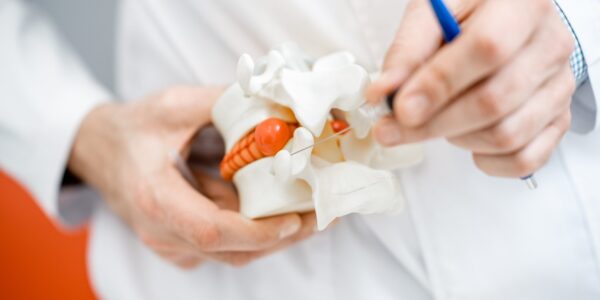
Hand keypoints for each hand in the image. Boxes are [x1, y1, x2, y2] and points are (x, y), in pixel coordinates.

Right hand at [68, 86, 315, 268]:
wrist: (100, 150)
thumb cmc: (132, 129)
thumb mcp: (174, 106)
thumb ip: (223, 104)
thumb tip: (274, 104)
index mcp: (154, 197)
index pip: (209, 231)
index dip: (256, 232)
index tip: (292, 220)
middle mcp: (160, 230)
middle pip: (232, 250)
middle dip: (282, 236)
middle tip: (320, 215)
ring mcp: (170, 242)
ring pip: (234, 254)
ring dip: (275, 237)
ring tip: (311, 214)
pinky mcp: (180, 244)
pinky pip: (226, 248)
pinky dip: (257, 234)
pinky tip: (281, 214)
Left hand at [367, 0, 574, 176]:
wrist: (506, 22)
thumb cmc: (471, 15)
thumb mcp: (433, 13)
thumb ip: (407, 51)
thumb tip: (384, 93)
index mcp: (522, 7)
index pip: (487, 49)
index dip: (439, 84)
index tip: (401, 107)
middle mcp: (550, 46)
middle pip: (493, 102)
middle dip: (433, 123)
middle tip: (394, 128)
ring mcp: (558, 87)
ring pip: (506, 135)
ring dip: (456, 138)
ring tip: (437, 119)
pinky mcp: (557, 120)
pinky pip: (524, 159)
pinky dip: (486, 161)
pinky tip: (466, 139)